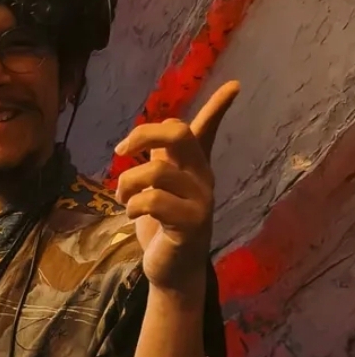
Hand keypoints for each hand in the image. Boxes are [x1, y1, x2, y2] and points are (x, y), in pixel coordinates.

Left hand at [114, 81, 239, 292]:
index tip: (235, 85)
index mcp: (194, 166)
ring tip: (123, 198)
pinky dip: (132, 205)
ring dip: (127, 183)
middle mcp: (202, 178)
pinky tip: (132, 215)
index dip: (218, 106)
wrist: (172, 271)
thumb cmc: (162, 226)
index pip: (207, 130)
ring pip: (156, 170)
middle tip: (121, 150)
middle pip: (179, 135)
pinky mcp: (190, 223)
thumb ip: (158, 162)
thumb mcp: (158, 189)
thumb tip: (150, 138)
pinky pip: (152, 200)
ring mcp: (200, 200)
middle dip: (143, 134)